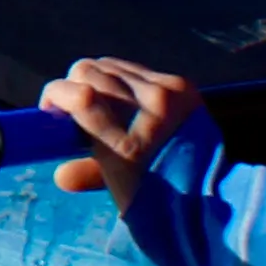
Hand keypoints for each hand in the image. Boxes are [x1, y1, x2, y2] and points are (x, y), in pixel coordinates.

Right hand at [38, 58, 202, 198]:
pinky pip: (137, 70)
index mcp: (128, 145)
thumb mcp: (120, 190)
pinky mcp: (181, 85)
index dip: (55, 96)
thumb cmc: (162, 201)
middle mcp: (149, 108)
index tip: (50, 111)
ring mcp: (168, 93)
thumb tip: (61, 173)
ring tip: (98, 101)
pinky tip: (124, 99)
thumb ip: (88, 174)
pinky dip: (123, 80)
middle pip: (90, 69)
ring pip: (111, 64)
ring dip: (97, 79)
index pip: (80, 97)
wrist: (215, 193)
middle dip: (73, 84)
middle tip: (72, 108)